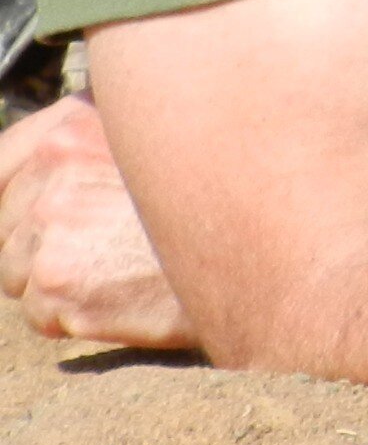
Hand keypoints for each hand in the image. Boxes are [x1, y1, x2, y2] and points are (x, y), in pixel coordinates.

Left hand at [0, 97, 198, 347]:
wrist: (265, 251)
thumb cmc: (220, 199)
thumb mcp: (155, 141)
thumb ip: (93, 142)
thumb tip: (50, 162)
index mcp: (73, 127)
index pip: (0, 162)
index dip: (16, 195)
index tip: (41, 213)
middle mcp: (55, 169)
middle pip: (6, 226)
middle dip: (42, 244)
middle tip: (107, 246)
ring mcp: (53, 226)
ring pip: (16, 274)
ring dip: (55, 282)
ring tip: (119, 271)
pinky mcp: (59, 281)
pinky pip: (38, 314)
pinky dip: (73, 317)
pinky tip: (123, 297)